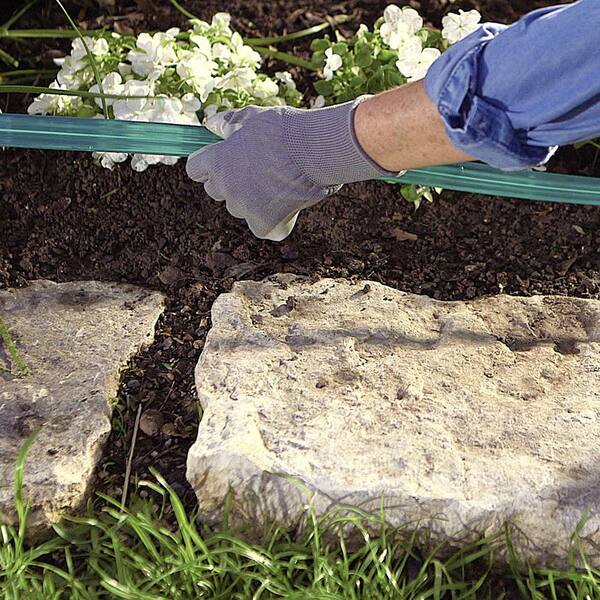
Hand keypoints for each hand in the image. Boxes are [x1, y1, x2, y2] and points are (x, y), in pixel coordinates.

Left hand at [186, 98, 395, 240]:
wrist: (315, 149)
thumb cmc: (284, 129)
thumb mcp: (251, 117)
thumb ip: (226, 123)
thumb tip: (210, 125)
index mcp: (217, 161)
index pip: (195, 170)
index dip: (209, 166)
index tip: (223, 162)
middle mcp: (226, 188)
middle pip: (217, 192)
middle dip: (232, 183)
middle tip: (258, 171)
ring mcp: (244, 209)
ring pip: (241, 209)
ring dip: (253, 201)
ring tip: (279, 184)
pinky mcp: (264, 225)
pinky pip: (264, 228)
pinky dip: (275, 222)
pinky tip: (289, 205)